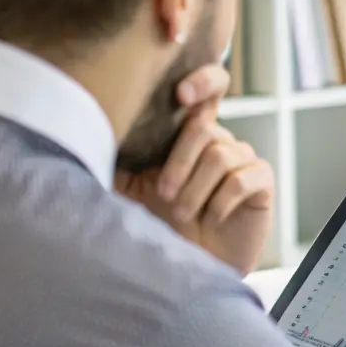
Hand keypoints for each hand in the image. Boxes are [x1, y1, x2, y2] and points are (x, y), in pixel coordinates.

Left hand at [115, 66, 273, 274]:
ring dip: (195, 189)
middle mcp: (219, 140)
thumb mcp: (128, 188)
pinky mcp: (261, 182)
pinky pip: (241, 180)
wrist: (189, 267)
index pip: (206, 89)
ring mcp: (243, 159)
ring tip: (183, 213)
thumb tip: (84, 129)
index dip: (202, 79)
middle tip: (164, 194)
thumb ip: (116, 158)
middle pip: (203, 127)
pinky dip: (220, 202)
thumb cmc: (159, 224)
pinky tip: (212, 218)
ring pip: (220, 155)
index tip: (181, 94)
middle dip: (179, 163)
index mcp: (189, 133)